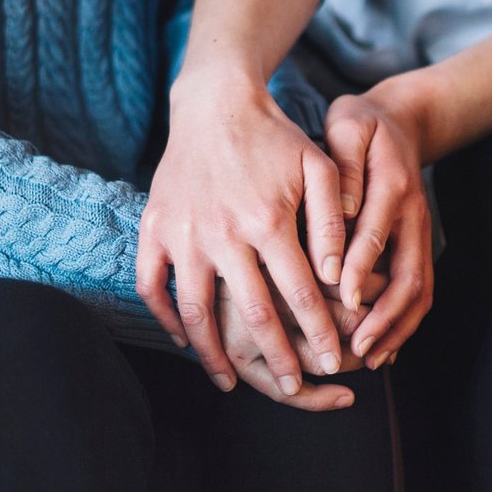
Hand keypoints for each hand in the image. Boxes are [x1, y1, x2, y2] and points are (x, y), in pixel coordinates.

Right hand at [137, 70, 350, 397]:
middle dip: (277, 358)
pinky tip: (186, 341)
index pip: (301, 294)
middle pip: (253, 314)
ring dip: (214, 354)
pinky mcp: (154, 229)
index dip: (318, 335)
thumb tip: (339, 280)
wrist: (214, 104)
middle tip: (293, 388)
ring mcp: (183, 234)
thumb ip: (331, 224)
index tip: (331, 365)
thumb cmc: (276, 139)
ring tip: (231, 381)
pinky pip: (152, 287)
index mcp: (268, 220)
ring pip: (196, 312)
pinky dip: (166, 320)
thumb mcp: (319, 170)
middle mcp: (223, 233)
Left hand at [323, 84, 434, 367]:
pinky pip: (420, 291)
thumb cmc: (362, 125)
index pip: (377, 232)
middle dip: (383, 316)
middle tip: (355, 347)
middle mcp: (415, 215)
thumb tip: (340, 213)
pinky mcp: (420, 246)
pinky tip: (384, 349)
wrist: (401, 120)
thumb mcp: (348, 126)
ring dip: (397, 329)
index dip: (360, 267)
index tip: (339, 299)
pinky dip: (405, 323)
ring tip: (369, 359)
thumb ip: (343, 166)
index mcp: (394, 184)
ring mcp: (422, 233)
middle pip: (409, 274)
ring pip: (420, 291)